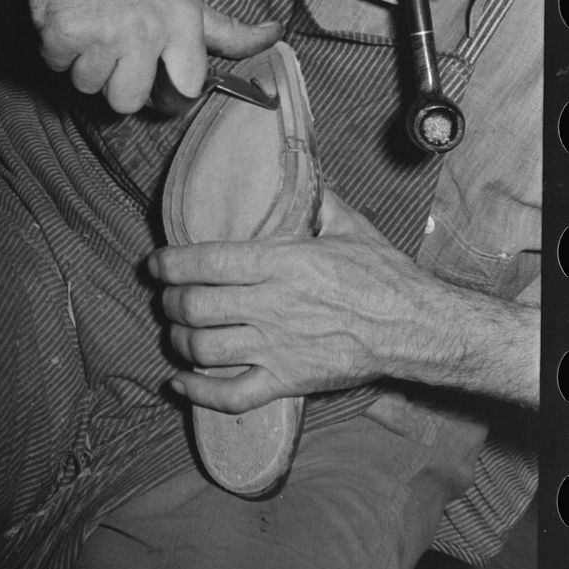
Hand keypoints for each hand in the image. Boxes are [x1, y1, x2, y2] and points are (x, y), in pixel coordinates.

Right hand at [27, 0, 282, 113]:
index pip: (185, 89)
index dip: (168, 93)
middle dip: (114, 81)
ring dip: (82, 63)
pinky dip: (56, 49)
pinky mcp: (66, 32)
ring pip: (89, 86)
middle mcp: (147, 29)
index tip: (158, 76)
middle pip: (128, 101)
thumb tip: (276, 34)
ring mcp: (105, 31)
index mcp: (182, 21)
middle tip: (112, 44)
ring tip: (89, 23)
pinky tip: (67, 17)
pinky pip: (58, 67)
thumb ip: (226, 30)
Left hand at [148, 190, 445, 411]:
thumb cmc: (384, 275)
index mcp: (281, 262)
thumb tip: (303, 173)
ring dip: (179, 341)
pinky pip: (230, 395)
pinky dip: (198, 393)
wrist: (413, 326)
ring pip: (203, 349)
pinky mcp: (286, 381)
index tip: (155, 265)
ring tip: (177, 333)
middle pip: (195, 307)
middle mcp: (270, 304)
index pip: (206, 261)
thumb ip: (317, 201)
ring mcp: (276, 347)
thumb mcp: (350, 226)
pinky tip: (180, 383)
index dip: (169, 264)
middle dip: (170, 303)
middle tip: (168, 299)